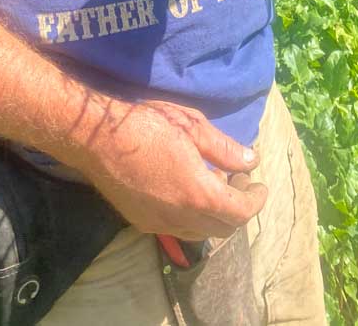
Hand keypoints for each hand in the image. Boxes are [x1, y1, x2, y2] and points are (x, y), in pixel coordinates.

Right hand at [74, 97, 266, 239]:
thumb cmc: (148, 125)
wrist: (98, 138)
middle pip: (223, 228)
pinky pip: (176, 228)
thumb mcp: (193, 126)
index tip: (260, 185)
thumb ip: (225, 149)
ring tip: (213, 185)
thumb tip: (250, 161)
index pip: (240, 212)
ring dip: (214, 215)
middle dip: (237, 208)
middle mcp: (181, 218)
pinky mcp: (141, 222)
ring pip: (199, 233)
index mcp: (199, 195)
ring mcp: (159, 224)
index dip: (256, 200)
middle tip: (238, 180)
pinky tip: (184, 190)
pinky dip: (191, 216)